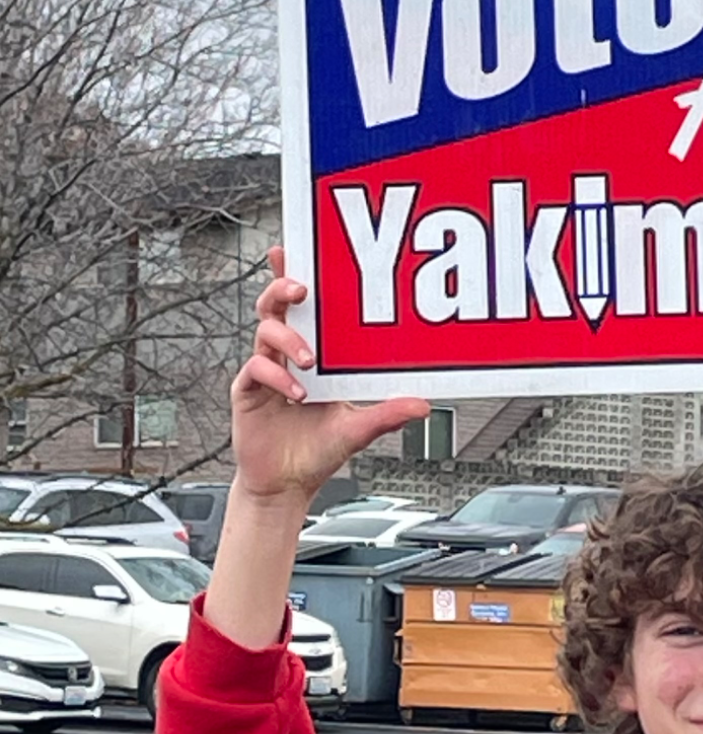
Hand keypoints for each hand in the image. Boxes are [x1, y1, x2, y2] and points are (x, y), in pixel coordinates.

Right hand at [231, 246, 430, 504]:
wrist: (287, 485)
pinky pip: (256, 368)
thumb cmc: (318, 452)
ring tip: (310, 359)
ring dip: (288, 336)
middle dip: (285, 287)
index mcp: (314, 354)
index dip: (296, 274)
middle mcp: (287, 355)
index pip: (304, 306)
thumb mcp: (359, 430)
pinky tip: (297, 392)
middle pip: (277, 305)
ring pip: (265, 330)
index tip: (297, 249)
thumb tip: (423, 404)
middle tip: (304, 289)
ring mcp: (266, 370)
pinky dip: (278, 375)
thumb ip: (387, 414)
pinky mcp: (248, 391)